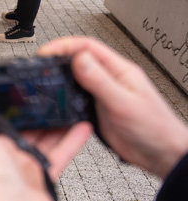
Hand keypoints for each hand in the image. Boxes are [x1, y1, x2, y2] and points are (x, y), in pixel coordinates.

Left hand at [0, 87, 92, 200]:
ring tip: (71, 105)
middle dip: (39, 112)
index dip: (13, 104)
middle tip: (53, 94)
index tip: (23, 88)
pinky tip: (84, 126)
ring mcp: (28, 162)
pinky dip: (73, 140)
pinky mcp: (46, 173)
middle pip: (28, 127)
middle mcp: (10, 151)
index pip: (3, 117)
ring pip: (47, 138)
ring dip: (59, 123)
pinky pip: (62, 152)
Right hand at [39, 37, 187, 178]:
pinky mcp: (97, 109)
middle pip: (78, 59)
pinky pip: (75, 97)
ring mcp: (103, 94)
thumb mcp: (123, 103)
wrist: (162, 155)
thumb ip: (100, 81)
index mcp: (119, 70)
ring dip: (59, 76)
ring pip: (75, 78)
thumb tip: (79, 58)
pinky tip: (56, 100)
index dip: (64, 45)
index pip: (88, 47)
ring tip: (43, 79)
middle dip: (57, 58)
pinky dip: (63, 95)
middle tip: (38, 64)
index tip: (45, 52)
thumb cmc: (154, 128)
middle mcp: (110, 79)